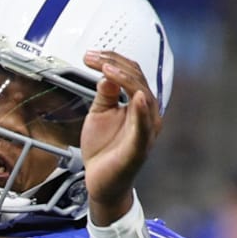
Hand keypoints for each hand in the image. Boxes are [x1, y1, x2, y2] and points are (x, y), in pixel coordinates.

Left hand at [80, 50, 161, 225]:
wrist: (100, 182)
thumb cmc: (104, 150)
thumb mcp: (99, 114)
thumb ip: (104, 95)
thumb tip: (105, 74)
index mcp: (138, 105)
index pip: (131, 74)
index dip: (113, 60)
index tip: (90, 55)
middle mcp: (146, 115)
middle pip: (138, 80)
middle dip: (115, 64)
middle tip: (93, 58)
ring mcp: (146, 130)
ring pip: (144, 97)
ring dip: (126, 80)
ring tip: (107, 68)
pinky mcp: (139, 148)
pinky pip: (144, 127)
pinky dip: (141, 110)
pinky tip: (136, 97)